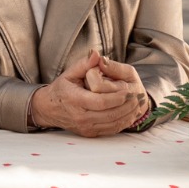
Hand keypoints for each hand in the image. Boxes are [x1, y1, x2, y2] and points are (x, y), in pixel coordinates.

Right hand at [30, 51, 145, 136]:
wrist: (49, 109)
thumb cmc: (62, 89)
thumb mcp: (70, 73)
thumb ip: (85, 64)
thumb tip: (97, 54)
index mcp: (75, 100)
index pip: (101, 101)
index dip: (117, 98)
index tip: (129, 91)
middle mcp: (80, 116)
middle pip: (110, 114)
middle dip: (127, 106)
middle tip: (139, 98)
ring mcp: (85, 127)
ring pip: (112, 124)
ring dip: (128, 115)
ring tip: (138, 105)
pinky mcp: (89, 133)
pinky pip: (110, 130)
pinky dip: (123, 123)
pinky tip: (130, 114)